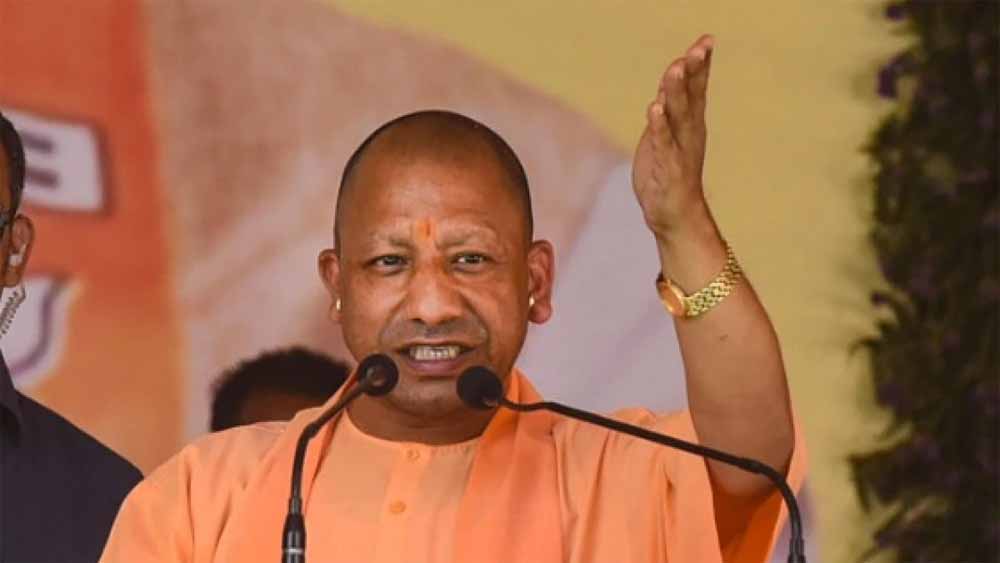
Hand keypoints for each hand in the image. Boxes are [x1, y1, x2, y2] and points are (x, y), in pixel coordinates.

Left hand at [632, 34, 714, 239]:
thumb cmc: (669, 174)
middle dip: (693, 72)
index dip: (701, 65)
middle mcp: (689, 134)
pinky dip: (658, 127)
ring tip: (675, 69)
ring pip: (677, 117)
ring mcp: (680, 151)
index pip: (696, 89)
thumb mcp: (667, 135)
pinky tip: (654, 109)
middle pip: (691, 97)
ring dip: (675, 93)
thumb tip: (669, 80)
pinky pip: (662, 144)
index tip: (706, 39)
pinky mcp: (668, 169)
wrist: (675, 216)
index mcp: (690, 124)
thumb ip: (668, 107)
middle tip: (697, 49)